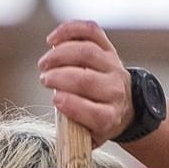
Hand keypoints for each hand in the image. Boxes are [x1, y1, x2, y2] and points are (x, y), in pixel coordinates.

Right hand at [37, 20, 134, 147]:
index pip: (94, 112)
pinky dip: (70, 31)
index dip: (72, 105)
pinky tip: (53, 40)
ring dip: (60, 55)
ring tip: (44, 64)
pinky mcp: (108, 48)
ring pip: (87, 52)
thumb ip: (74, 133)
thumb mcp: (89, 137)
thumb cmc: (99, 122)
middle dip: (60, 77)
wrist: (125, 105)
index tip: (55, 100)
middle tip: (44, 79)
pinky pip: (91, 32)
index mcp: (110, 117)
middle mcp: (115, 90)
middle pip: (87, 80)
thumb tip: (57, 123)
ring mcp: (112, 66)